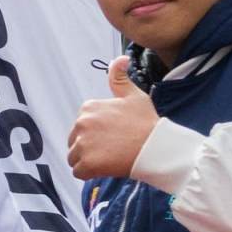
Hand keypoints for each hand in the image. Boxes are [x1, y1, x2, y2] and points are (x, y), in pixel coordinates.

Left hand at [67, 56, 158, 181]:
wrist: (156, 147)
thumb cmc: (146, 123)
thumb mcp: (134, 96)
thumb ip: (120, 78)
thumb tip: (120, 58)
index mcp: (88, 107)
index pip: (82, 125)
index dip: (96, 133)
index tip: (114, 135)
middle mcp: (81, 123)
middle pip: (75, 141)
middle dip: (89, 147)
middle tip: (113, 148)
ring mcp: (82, 143)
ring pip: (74, 157)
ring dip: (88, 161)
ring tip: (110, 158)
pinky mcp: (86, 163)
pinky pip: (78, 171)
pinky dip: (89, 173)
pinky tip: (106, 168)